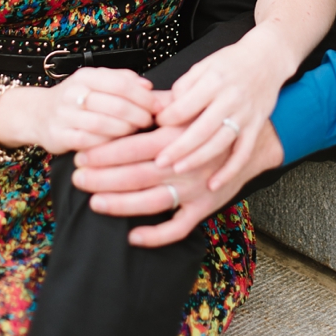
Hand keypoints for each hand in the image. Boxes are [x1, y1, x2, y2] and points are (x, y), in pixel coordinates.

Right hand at [0, 68, 162, 155]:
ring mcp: (65, 115)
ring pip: (104, 124)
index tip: (157, 106)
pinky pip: (89, 142)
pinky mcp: (60, 136)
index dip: (143, 96)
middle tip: (150, 122)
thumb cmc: (76, 98)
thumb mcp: (97, 82)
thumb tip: (148, 87)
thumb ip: (123, 81)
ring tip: (136, 132)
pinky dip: (107, 144)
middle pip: (115, 105)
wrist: (38, 114)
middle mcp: (74, 93)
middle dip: (138, 115)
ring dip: (125, 130)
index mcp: (87, 76)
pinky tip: (117, 145)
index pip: (121, 83)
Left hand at [72, 119, 283, 245]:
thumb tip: (131, 98)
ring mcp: (195, 189)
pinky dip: (157, 235)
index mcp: (177, 135)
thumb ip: (162, 105)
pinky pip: (179, 227)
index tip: (81, 154)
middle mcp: (185, 163)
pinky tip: (133, 236)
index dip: (105, 151)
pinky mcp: (206, 207)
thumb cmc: (215, 120)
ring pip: (153, 201)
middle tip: (78, 178)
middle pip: (137, 174)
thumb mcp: (190, 105)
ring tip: (96, 202)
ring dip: (121, 204)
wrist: (257, 140)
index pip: (133, 145)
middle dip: (103, 177)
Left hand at [152, 27, 285, 189]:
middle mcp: (230, 99)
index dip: (167, 118)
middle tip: (159, 161)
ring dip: (198, 159)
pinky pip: (243, 153)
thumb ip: (184, 85)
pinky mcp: (255, 126)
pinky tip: (214, 183)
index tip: (155, 125)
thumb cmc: (231, 62)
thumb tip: (166, 107)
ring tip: (179, 169)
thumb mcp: (203, 65)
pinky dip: (229, 171)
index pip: (186, 105)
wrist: (266, 59)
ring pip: (220, 143)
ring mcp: (244, 115)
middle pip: (201, 129)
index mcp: (213, 81)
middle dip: (178, 148)